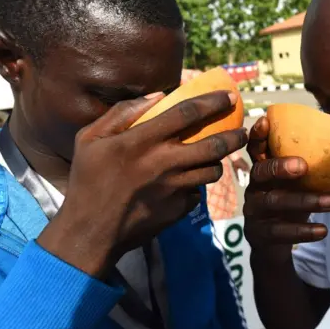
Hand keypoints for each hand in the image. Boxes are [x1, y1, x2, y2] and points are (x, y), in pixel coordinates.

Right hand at [37, 91, 247, 277]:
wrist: (90, 232)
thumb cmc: (86, 180)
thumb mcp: (89, 139)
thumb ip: (122, 113)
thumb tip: (158, 96)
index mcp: (142, 141)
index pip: (187, 114)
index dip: (212, 102)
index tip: (230, 96)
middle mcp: (164, 163)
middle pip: (213, 145)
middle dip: (235, 136)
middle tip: (243, 131)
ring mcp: (174, 189)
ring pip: (213, 171)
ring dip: (219, 162)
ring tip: (218, 156)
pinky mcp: (178, 210)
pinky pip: (197, 193)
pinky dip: (196, 186)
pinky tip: (188, 183)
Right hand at [243, 117, 329, 262]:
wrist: (273, 246)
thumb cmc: (290, 205)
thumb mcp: (297, 185)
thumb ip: (309, 168)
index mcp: (263, 171)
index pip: (256, 149)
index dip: (258, 135)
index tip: (266, 121)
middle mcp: (255, 187)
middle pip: (261, 172)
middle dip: (279, 167)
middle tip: (304, 165)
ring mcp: (254, 211)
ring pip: (274, 202)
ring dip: (305, 201)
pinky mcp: (259, 234)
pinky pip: (279, 232)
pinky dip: (302, 230)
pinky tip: (322, 230)